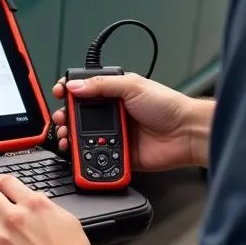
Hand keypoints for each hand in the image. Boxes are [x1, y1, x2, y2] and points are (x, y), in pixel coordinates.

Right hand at [52, 74, 210, 172]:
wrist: (186, 133)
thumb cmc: (168, 105)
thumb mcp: (132, 86)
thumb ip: (102, 85)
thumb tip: (74, 85)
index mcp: (115, 93)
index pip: (85, 90)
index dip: (69, 91)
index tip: (59, 93)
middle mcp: (113, 114)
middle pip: (80, 116)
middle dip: (66, 118)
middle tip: (61, 120)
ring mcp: (115, 135)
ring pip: (85, 139)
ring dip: (72, 139)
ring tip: (66, 138)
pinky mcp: (119, 155)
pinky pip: (99, 158)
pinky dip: (88, 158)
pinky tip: (82, 155)